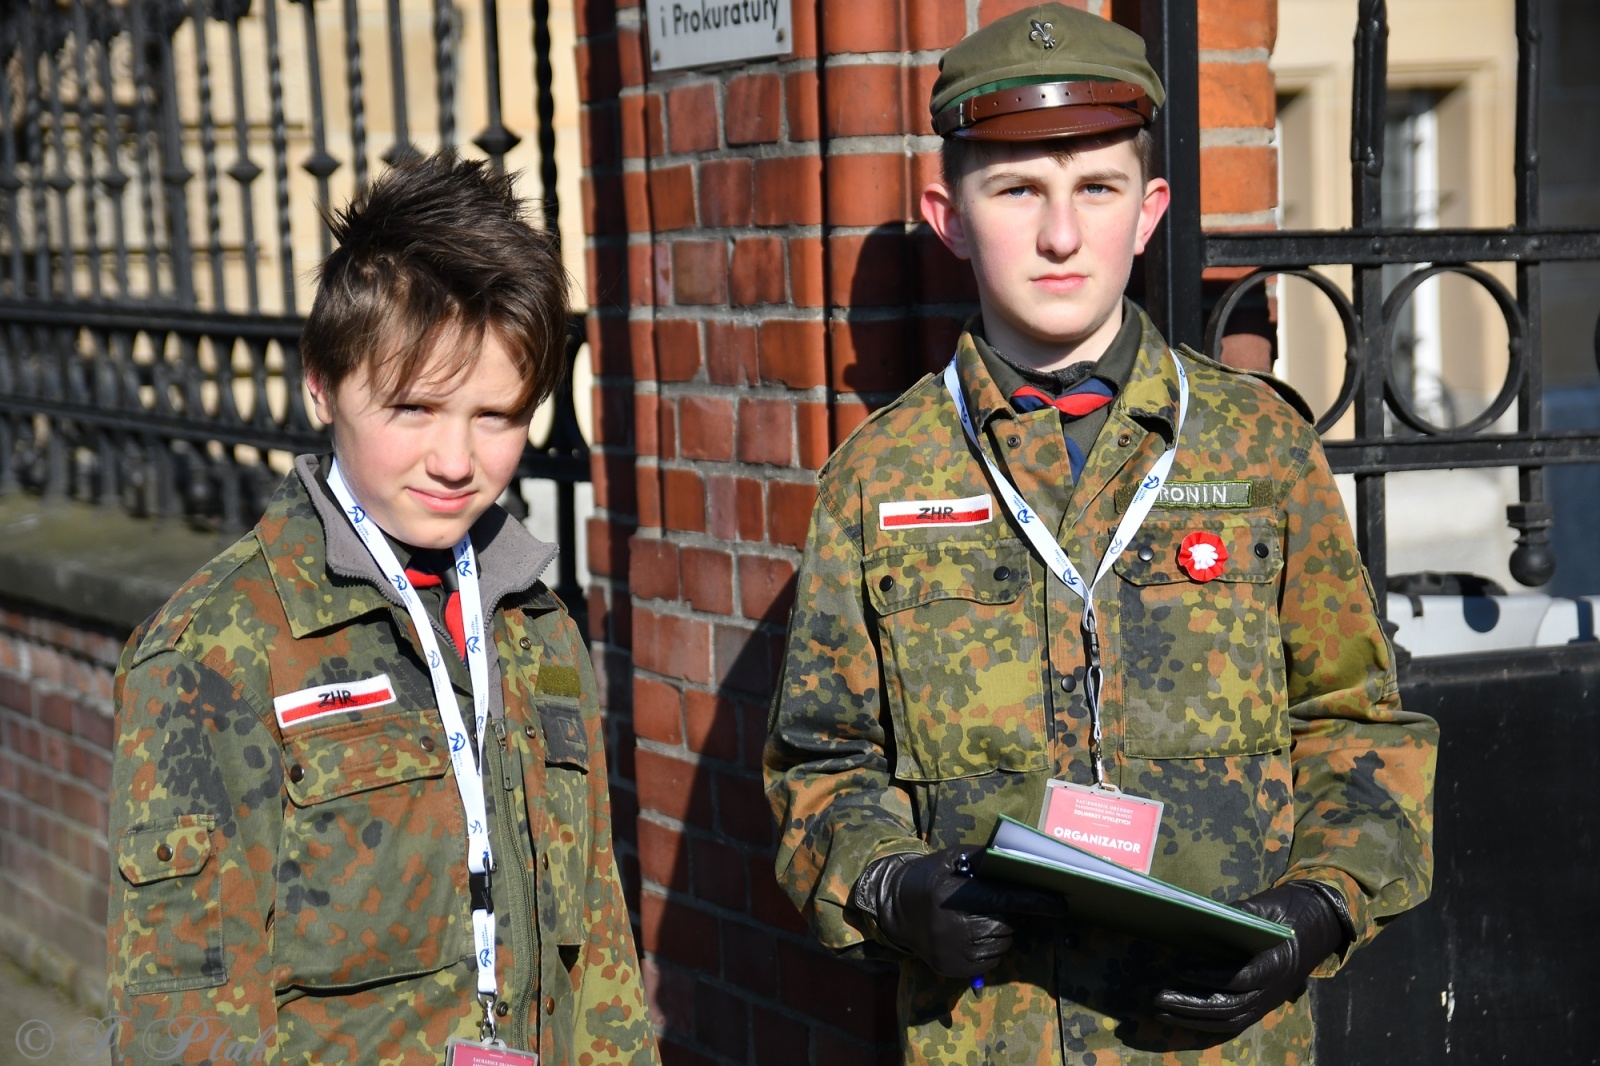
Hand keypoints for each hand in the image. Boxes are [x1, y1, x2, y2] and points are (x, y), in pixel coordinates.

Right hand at [851, 847, 1067, 977]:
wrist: (894, 909)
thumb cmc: (929, 878)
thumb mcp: (949, 858)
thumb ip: (981, 857)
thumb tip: (1016, 858)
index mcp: (950, 895)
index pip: (1001, 899)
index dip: (1032, 902)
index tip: (1060, 903)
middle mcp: (951, 926)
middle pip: (1004, 924)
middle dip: (1007, 915)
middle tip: (990, 905)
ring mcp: (951, 951)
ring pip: (1001, 944)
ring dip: (1000, 932)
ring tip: (978, 919)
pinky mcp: (952, 969)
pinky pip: (990, 962)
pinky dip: (991, 949)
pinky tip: (973, 936)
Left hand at [1153, 882, 1350, 1031]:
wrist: (1321, 924)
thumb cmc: (1292, 910)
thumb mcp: (1268, 904)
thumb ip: (1239, 913)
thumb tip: (1202, 915)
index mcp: (1278, 962)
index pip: (1243, 978)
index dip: (1211, 976)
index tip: (1181, 968)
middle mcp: (1274, 988)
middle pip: (1230, 1005)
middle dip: (1192, 1005)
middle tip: (1159, 997)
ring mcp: (1269, 999)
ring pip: (1230, 1019)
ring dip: (1194, 1018)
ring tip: (1162, 1010)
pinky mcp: (1263, 1004)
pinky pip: (1235, 1021)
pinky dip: (1207, 1022)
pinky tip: (1182, 1017)